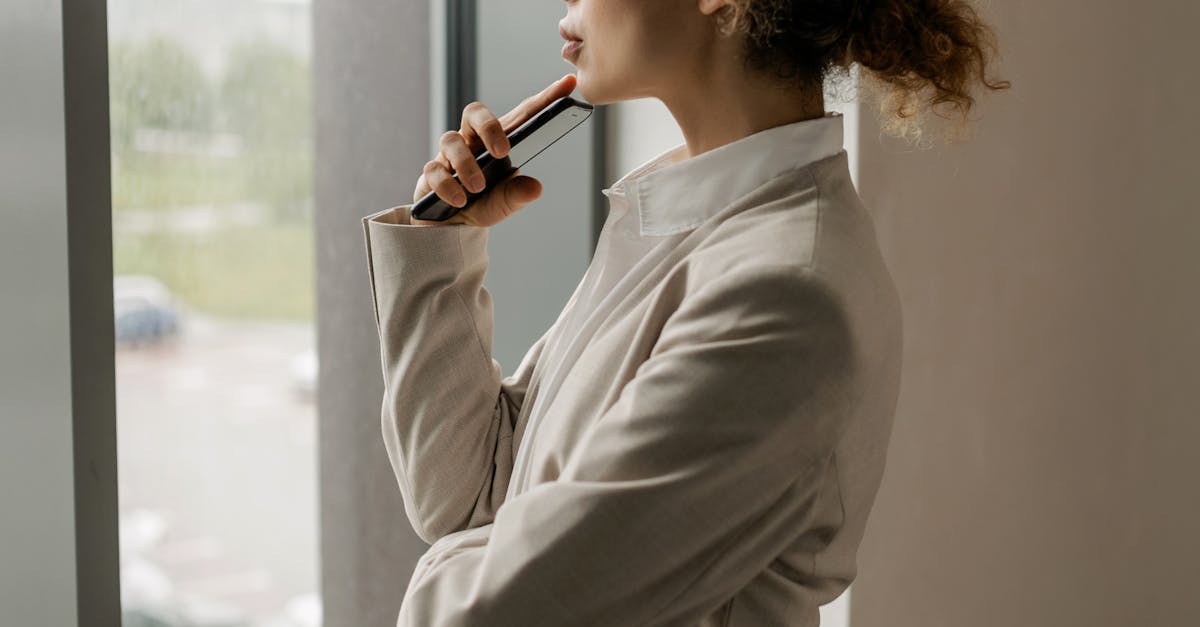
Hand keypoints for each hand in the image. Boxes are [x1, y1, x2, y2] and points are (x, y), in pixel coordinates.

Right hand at [410, 73, 577, 226]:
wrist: (450, 225)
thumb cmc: (481, 204)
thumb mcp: (505, 203)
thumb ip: (518, 195)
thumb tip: (536, 188)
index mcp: (498, 141)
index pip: (522, 114)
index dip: (545, 98)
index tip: (569, 84)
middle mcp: (473, 140)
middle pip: (475, 112)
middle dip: (489, 127)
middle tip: (503, 152)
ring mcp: (450, 154)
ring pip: (451, 140)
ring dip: (467, 165)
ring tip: (478, 188)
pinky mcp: (432, 172)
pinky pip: (435, 171)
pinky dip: (448, 186)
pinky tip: (460, 200)